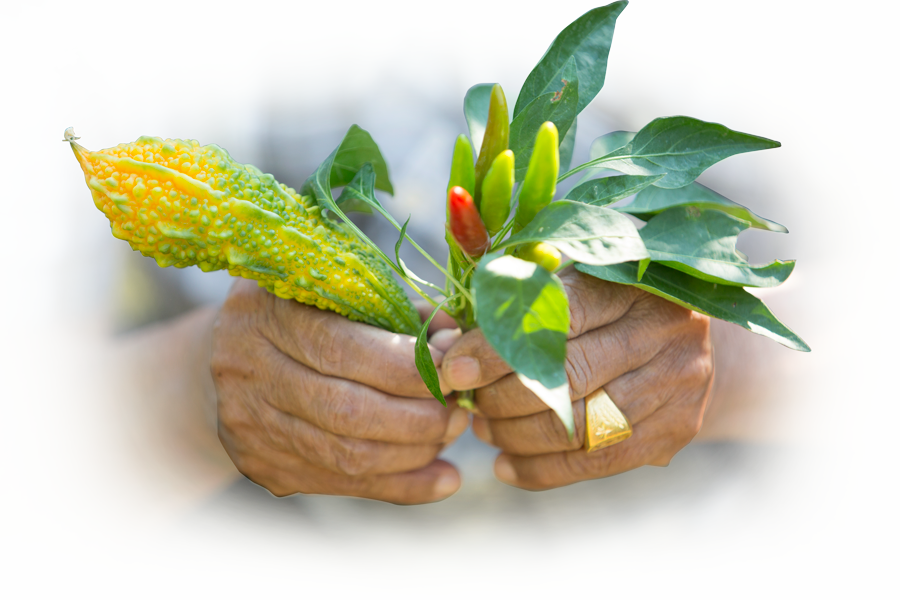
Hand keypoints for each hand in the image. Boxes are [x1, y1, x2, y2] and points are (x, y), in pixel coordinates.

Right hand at [210, 280, 468, 503]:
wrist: (227, 358)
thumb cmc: (300, 313)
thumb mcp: (336, 292)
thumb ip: (396, 311)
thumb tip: (455, 340)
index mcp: (264, 311)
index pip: (341, 348)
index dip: (408, 367)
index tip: (453, 368)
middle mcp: (246, 369)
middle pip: (346, 410)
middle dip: (419, 416)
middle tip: (459, 409)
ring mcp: (249, 425)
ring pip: (347, 455)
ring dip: (415, 452)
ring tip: (451, 433)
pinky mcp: (263, 466)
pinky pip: (344, 484)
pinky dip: (402, 485)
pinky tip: (443, 478)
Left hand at [440, 267, 713, 489]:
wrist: (697, 342)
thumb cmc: (613, 303)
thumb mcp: (578, 276)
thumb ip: (520, 294)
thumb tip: (444, 338)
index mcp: (632, 283)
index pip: (556, 318)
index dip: (497, 348)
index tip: (454, 369)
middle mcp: (664, 332)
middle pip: (565, 378)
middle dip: (500, 397)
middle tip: (466, 403)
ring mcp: (677, 386)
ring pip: (576, 427)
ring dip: (515, 436)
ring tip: (484, 429)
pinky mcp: (675, 432)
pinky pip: (594, 463)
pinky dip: (540, 470)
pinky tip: (506, 464)